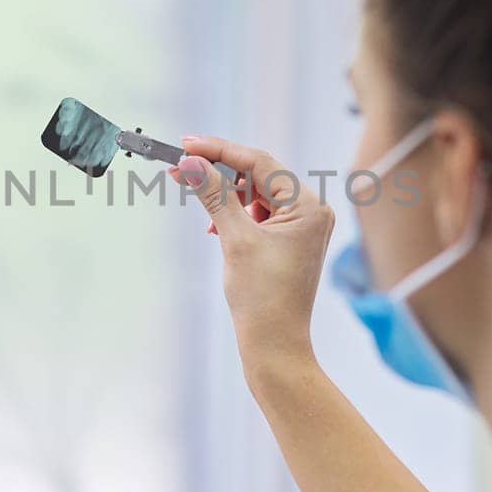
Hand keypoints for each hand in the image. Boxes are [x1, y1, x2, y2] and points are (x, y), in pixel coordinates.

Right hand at [170, 137, 335, 378]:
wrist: (274, 346)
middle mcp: (310, 211)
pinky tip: (215, 228)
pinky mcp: (288, 241)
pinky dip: (234, 215)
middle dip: (219, 173)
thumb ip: (214, 195)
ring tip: (201, 209)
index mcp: (308, 206)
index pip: (260, 162)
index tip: (186, 145)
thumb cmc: (262, 298)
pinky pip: (257, 214)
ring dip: (225, 196)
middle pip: (259, 175)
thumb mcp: (234, 239)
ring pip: (255, 194)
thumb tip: (191, 163)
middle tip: (181, 168)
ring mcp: (301, 227)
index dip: (220, 150)